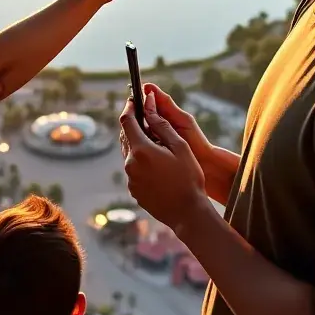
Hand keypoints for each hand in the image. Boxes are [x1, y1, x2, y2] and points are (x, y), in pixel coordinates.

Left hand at [119, 93, 206, 229]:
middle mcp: (130, 164)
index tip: (133, 100)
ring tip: (158, 146)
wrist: (188, 213)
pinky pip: (134, 171)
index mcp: (141, 150)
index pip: (127, 122)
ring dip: (139, 146)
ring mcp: (130, 180)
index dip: (129, 108)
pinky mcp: (133, 191)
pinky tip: (159, 167)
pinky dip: (142, 163)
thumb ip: (161, 125)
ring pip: (130, 155)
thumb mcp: (180, 146)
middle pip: (126, 138)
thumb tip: (149, 105)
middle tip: (148, 120)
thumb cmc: (189, 178)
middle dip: (135, 127)